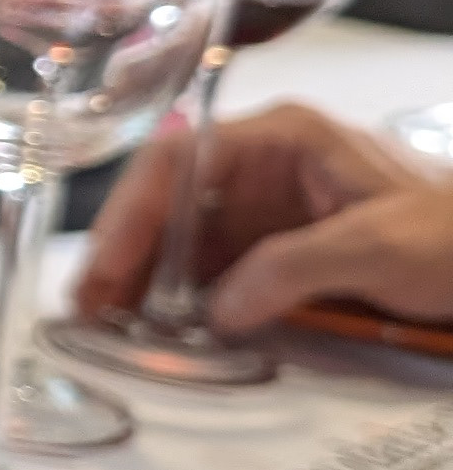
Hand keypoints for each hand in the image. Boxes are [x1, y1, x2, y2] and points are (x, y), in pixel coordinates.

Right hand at [77, 103, 452, 337]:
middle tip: (91, 312)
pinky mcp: (283, 251)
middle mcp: (267, 165)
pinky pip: (217, 272)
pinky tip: (162, 332)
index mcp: (284, 137)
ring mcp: (273, 210)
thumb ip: (289, 269)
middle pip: (169, 203)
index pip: (177, 163)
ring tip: (112, 329)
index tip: (107, 271)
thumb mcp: (377, 246)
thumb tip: (217, 309)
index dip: (130, 216)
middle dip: (127, 255)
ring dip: (147, 283)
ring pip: (185, 241)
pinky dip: (185, 301)